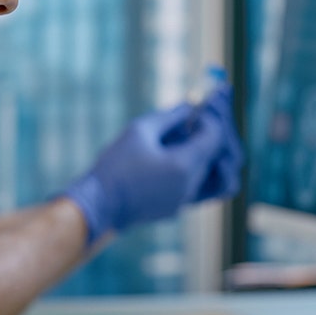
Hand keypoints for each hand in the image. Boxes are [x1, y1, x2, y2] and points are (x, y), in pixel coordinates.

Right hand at [62, 83, 243, 242]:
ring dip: (208, 154)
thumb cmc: (115, 166)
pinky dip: (196, 169)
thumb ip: (169, 116)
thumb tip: (190, 106)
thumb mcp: (139, 130)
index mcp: (184, 165)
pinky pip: (199, 187)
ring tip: (191, 140)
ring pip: (213, 174)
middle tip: (199, 121)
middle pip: (218, 156)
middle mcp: (191, 185)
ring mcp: (185, 200)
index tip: (196, 111)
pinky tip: (178, 157)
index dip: (210, 119)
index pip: (215, 137)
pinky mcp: (177, 208)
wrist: (97, 205)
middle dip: (213, 134)